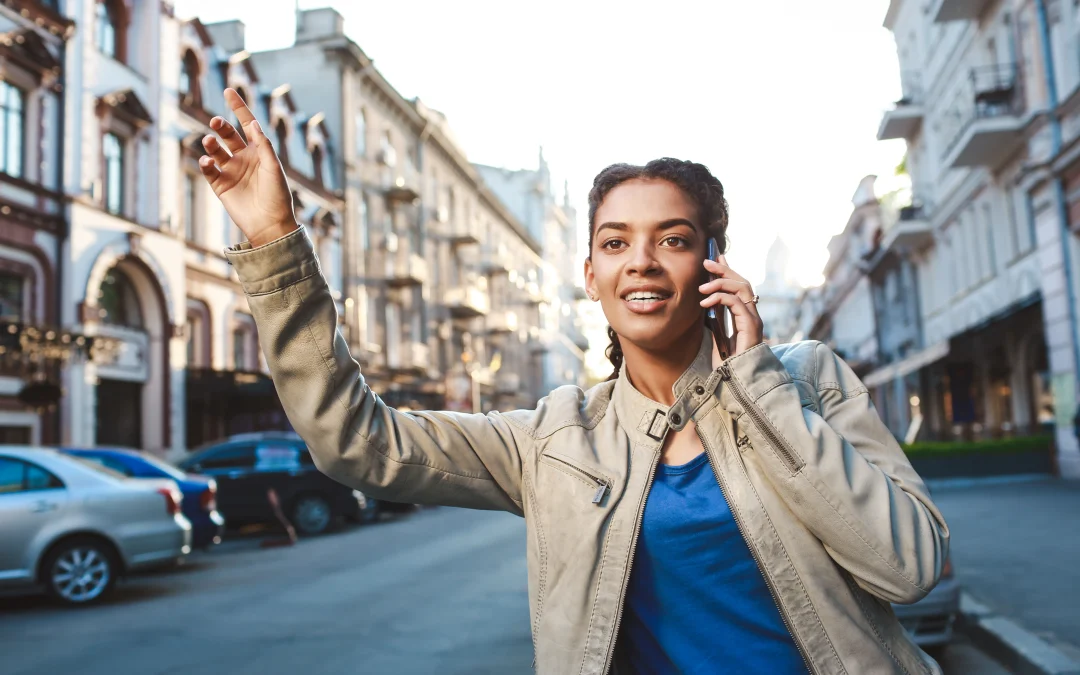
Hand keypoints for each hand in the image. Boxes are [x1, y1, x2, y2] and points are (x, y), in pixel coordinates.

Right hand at [199, 89, 297, 246]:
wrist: (270, 224)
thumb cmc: (278, 196)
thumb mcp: (274, 168)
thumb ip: (263, 146)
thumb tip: (254, 123)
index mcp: (259, 151)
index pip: (247, 124)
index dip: (238, 107)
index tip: (228, 90)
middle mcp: (244, 158)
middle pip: (227, 134)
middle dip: (220, 125)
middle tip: (216, 123)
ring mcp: (231, 171)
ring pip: (215, 150)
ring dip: (210, 143)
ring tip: (209, 142)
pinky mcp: (220, 185)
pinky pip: (209, 169)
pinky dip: (206, 163)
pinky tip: (208, 162)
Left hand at [699, 254, 763, 362]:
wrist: (735, 382)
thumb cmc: (727, 363)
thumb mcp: (717, 335)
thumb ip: (715, 319)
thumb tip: (705, 304)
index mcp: (744, 316)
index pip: (738, 287)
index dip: (727, 271)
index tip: (714, 260)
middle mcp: (752, 315)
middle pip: (742, 282)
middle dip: (724, 269)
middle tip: (707, 262)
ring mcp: (753, 319)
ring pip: (742, 287)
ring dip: (721, 282)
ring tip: (702, 287)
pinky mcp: (751, 326)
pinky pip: (736, 302)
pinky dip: (720, 298)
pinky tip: (705, 303)